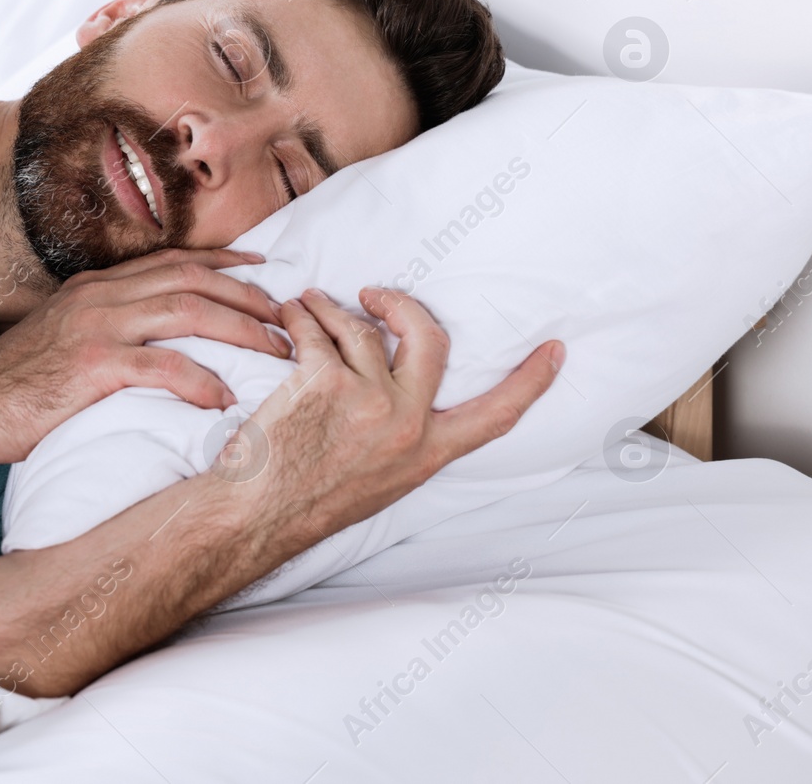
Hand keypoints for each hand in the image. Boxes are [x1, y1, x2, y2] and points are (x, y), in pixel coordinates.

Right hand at [0, 248, 290, 463]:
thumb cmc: (15, 385)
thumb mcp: (64, 338)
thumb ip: (106, 329)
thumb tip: (149, 343)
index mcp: (97, 288)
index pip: (174, 261)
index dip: (224, 262)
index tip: (262, 268)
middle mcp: (101, 297)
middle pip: (193, 279)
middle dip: (248, 294)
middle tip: (286, 317)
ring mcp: (97, 327)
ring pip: (189, 312)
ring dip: (241, 330)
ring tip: (276, 354)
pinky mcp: (93, 365)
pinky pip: (162, 366)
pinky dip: (201, 380)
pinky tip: (224, 398)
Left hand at [226, 287, 562, 549]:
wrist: (257, 515)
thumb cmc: (307, 501)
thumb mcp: (380, 482)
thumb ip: (405, 439)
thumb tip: (405, 394)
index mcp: (427, 454)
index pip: (495, 415)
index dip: (530, 381)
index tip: (554, 350)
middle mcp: (406, 424)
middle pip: (430, 340)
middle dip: (405, 306)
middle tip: (378, 296)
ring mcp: (367, 400)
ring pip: (363, 329)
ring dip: (334, 308)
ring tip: (312, 305)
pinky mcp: (323, 381)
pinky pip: (316, 330)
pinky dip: (300, 315)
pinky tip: (290, 314)